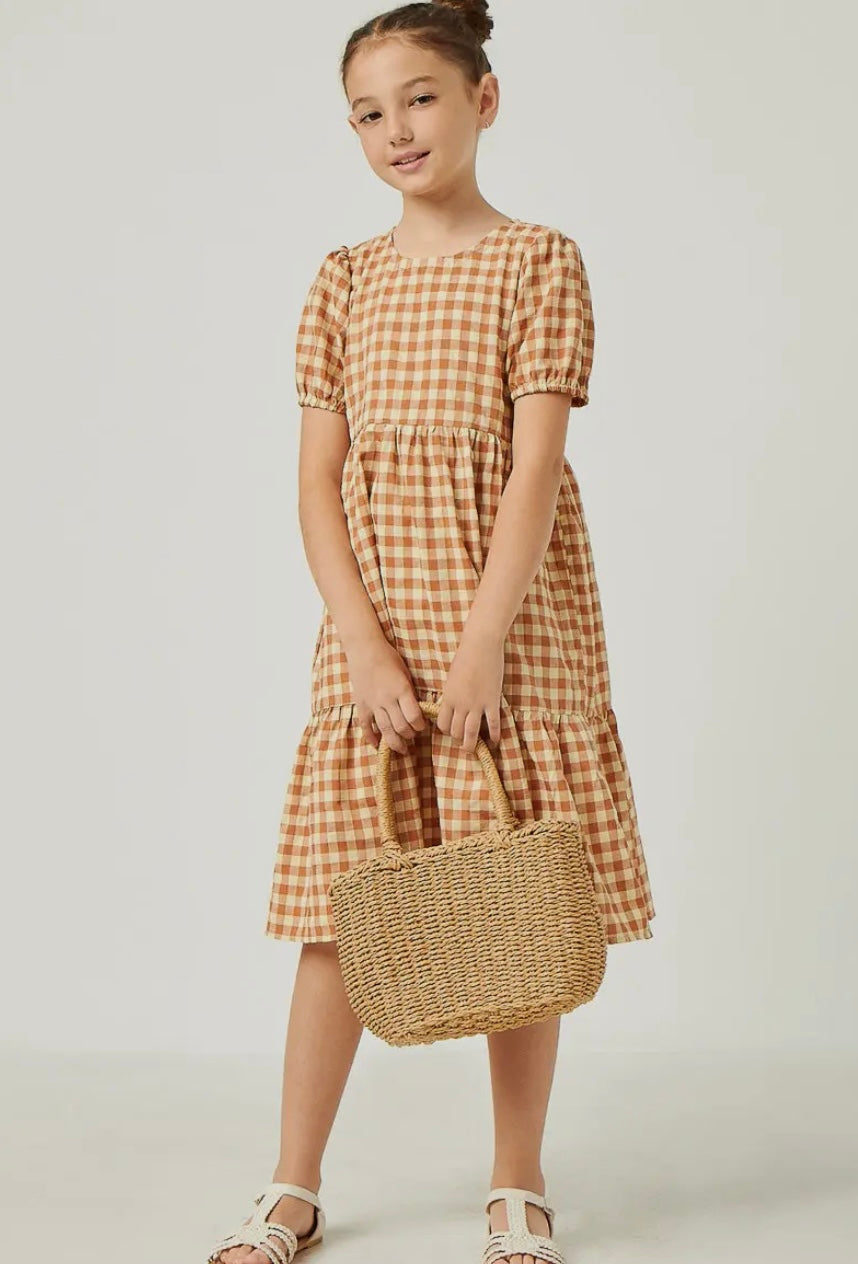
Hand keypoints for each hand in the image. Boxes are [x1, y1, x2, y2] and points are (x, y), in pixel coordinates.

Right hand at [345, 635, 426, 752]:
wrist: (364, 649)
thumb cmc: (388, 658)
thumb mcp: (405, 673)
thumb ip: (410, 693)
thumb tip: (416, 711)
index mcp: (401, 690)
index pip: (414, 717)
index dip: (420, 726)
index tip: (422, 727)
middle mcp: (387, 700)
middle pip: (401, 727)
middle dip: (409, 736)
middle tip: (413, 737)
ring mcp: (373, 704)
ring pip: (385, 730)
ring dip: (395, 742)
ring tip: (402, 749)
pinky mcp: (361, 705)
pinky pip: (366, 726)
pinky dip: (371, 738)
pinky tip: (377, 745)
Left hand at [436, 631, 504, 752]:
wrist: (481, 645)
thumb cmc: (465, 656)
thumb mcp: (452, 676)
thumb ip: (451, 693)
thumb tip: (451, 704)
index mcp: (449, 697)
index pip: (442, 723)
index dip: (445, 730)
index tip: (450, 730)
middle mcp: (461, 704)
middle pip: (456, 731)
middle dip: (458, 738)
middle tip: (462, 741)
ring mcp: (477, 704)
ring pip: (471, 732)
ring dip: (471, 744)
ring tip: (473, 749)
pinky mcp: (492, 701)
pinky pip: (493, 724)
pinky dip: (494, 735)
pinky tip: (494, 742)